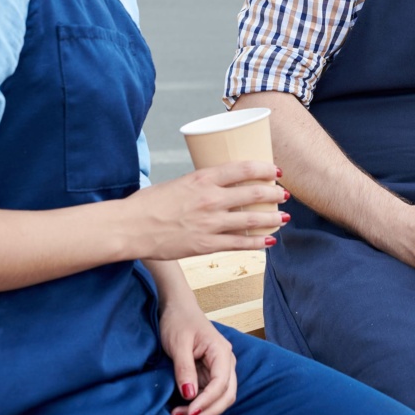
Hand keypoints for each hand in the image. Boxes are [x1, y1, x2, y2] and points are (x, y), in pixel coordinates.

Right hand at [126, 161, 288, 259]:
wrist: (129, 228)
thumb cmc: (147, 203)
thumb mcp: (178, 182)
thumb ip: (199, 184)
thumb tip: (214, 185)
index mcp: (203, 178)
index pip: (243, 169)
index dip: (265, 169)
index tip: (276, 171)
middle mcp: (211, 199)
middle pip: (253, 194)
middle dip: (274, 194)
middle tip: (284, 194)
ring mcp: (210, 223)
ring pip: (251, 220)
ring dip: (272, 218)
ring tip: (284, 217)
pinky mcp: (206, 245)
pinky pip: (239, 244)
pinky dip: (257, 242)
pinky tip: (269, 241)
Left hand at [160, 298, 236, 414]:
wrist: (177, 308)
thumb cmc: (179, 320)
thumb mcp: (178, 343)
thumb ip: (184, 369)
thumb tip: (189, 395)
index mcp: (221, 351)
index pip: (221, 383)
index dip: (207, 402)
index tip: (188, 414)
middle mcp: (225, 361)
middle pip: (227, 394)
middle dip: (209, 411)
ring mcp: (218, 368)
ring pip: (220, 397)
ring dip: (205, 411)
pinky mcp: (209, 373)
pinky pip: (210, 394)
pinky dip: (200, 405)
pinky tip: (183, 410)